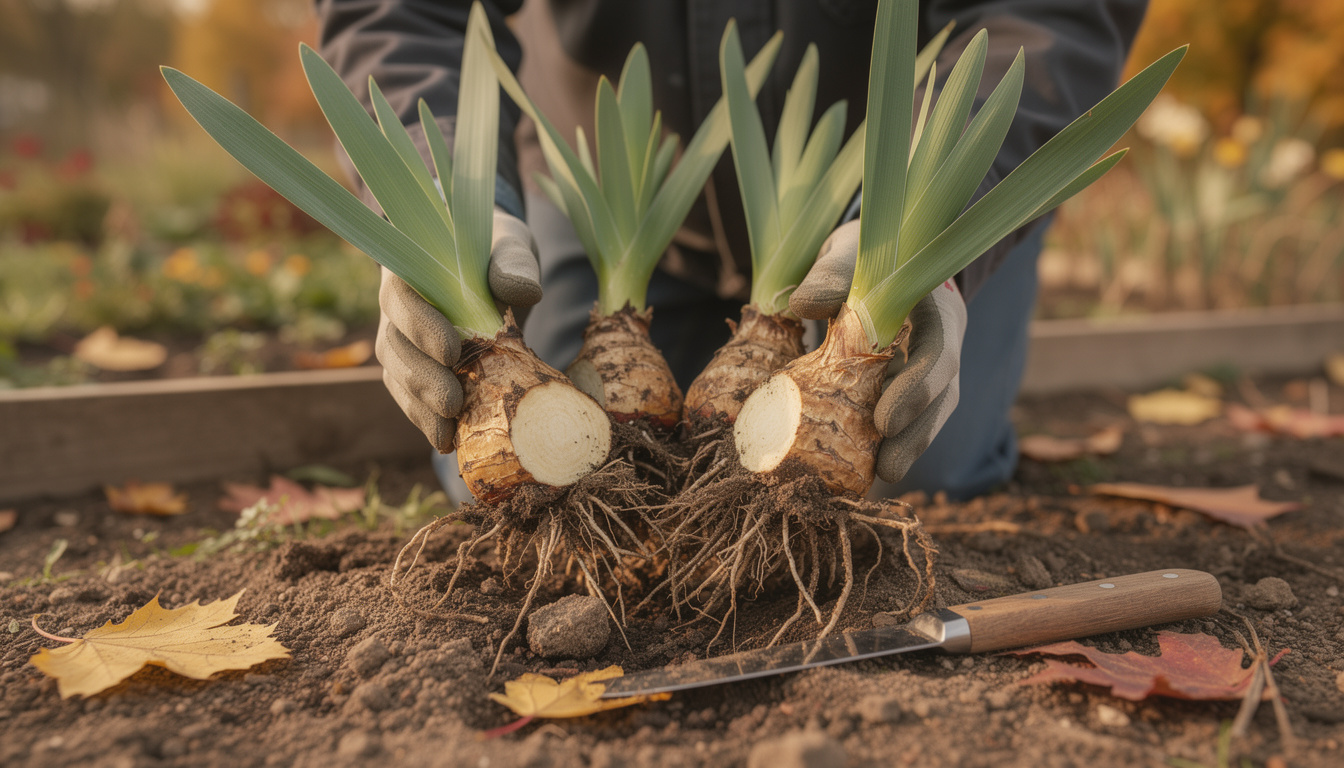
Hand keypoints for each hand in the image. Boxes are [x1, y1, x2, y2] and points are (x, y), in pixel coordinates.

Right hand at [376, 208, 542, 451]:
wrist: (494, 271)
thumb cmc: (498, 253)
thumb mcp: (512, 246)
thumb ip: (513, 263)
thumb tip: (524, 291)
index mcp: (410, 270)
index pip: (401, 297)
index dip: (419, 325)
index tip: (450, 351)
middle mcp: (396, 308)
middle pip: (393, 346)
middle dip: (422, 379)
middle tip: (452, 403)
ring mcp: (401, 341)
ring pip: (397, 377)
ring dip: (420, 408)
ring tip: (448, 432)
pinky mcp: (415, 368)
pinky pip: (409, 397)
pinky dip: (425, 419)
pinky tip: (447, 440)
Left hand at [790, 220, 967, 483]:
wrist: (874, 257)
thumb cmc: (862, 253)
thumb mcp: (846, 252)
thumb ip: (830, 274)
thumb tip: (800, 305)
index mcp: (937, 305)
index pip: (941, 350)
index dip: (918, 387)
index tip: (884, 419)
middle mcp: (943, 340)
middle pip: (944, 393)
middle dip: (917, 433)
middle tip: (886, 467)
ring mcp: (931, 366)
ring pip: (932, 412)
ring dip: (909, 447)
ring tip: (879, 477)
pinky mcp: (912, 384)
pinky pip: (912, 417)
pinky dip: (893, 441)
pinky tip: (867, 468)